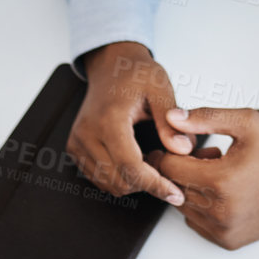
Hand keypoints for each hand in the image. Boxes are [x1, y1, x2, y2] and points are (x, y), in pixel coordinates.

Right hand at [66, 41, 194, 205]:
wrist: (110, 66)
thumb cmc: (136, 74)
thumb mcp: (160, 88)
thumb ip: (171, 122)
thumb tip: (183, 150)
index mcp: (109, 118)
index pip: (131, 166)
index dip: (156, 184)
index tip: (176, 193)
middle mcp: (87, 133)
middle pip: (119, 180)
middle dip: (148, 184)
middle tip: (169, 171)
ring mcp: (77, 142)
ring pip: (109, 184)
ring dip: (134, 183)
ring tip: (154, 163)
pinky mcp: (75, 148)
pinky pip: (99, 178)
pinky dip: (120, 178)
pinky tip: (137, 162)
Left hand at [147, 108, 258, 249]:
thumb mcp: (245, 122)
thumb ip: (205, 117)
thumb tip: (171, 118)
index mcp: (222, 180)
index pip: (169, 169)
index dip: (169, 153)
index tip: (182, 146)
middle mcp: (221, 211)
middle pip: (174, 188)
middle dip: (183, 170)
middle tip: (207, 156)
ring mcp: (224, 229)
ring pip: (183, 207)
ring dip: (192, 189)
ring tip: (217, 173)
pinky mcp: (229, 240)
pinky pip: (196, 223)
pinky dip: (201, 207)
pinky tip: (222, 192)